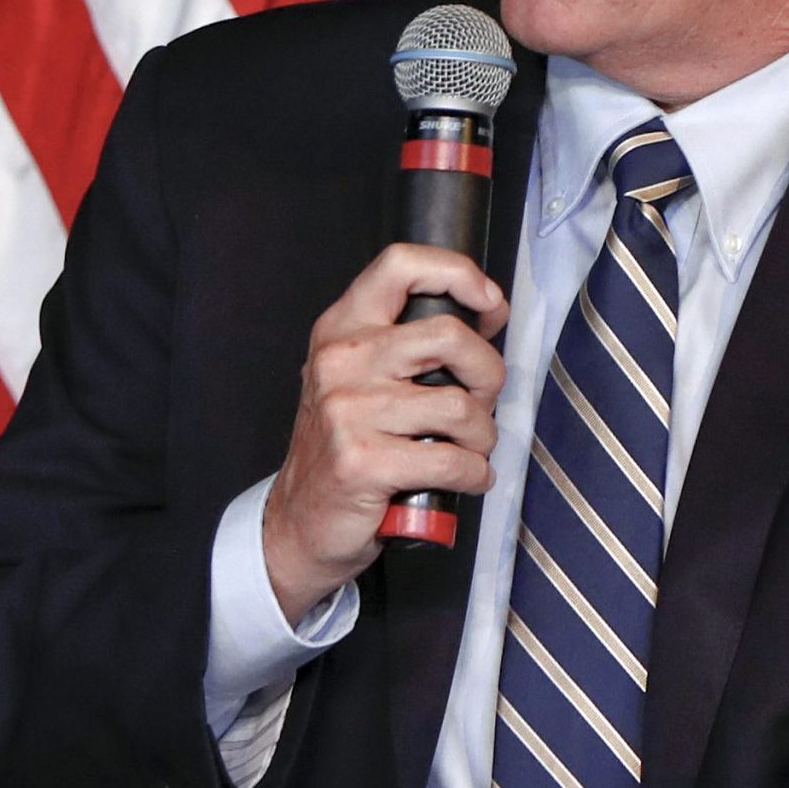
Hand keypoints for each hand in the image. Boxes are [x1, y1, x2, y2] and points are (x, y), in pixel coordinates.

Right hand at [263, 244, 509, 622]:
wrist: (300, 522)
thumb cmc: (344, 447)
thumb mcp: (359, 377)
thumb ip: (406, 344)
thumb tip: (483, 317)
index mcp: (342, 328)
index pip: (400, 265)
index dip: (458, 273)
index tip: (488, 303)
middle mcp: (342, 361)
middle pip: (450, 336)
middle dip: (488, 374)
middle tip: (483, 400)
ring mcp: (349, 411)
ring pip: (460, 406)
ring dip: (482, 436)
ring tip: (469, 449)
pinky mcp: (363, 461)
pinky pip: (453, 459)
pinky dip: (474, 474)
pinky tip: (465, 478)